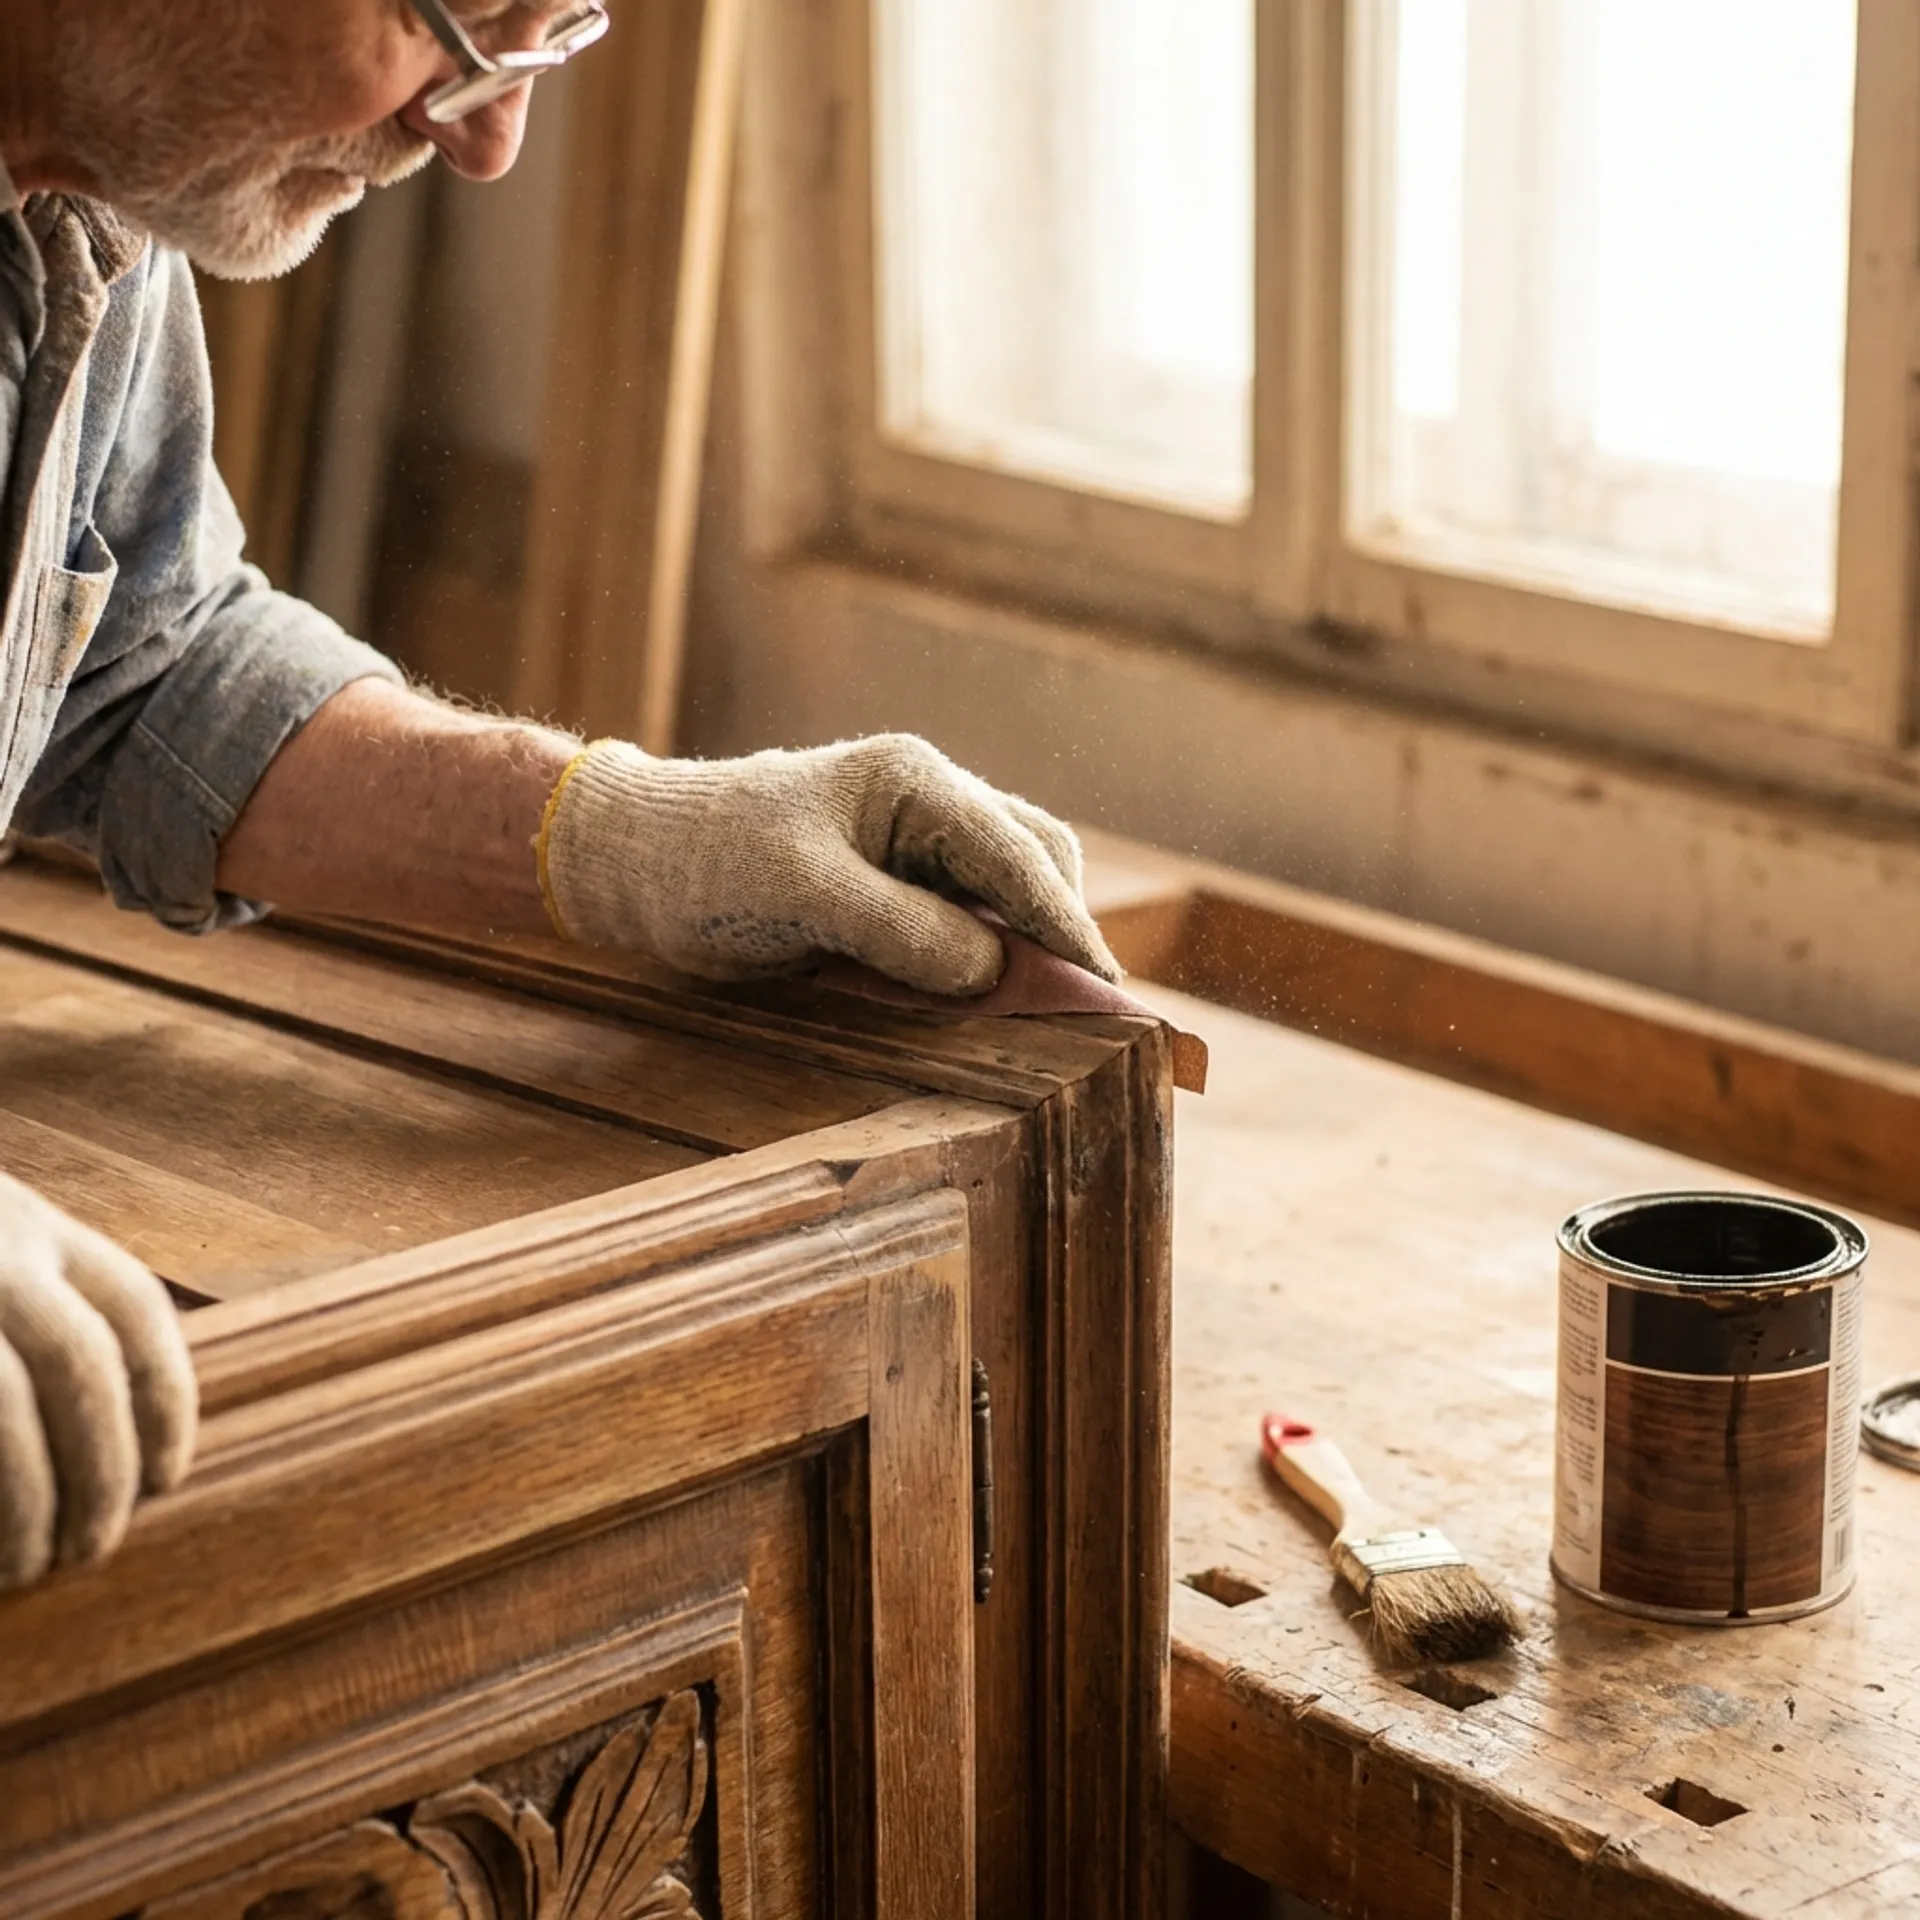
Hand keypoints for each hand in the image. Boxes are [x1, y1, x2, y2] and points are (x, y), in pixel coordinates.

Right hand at [0, 1173, 196, 1588]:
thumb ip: (41, 1330)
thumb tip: (128, 1467)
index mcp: (27, 1223)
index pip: (130, 1310)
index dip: (165, 1401)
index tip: (165, 1483)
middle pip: (79, 1361)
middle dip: (100, 1468)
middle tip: (89, 1551)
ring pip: (2, 1402)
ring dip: (25, 1498)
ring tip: (23, 1569)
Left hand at [537, 734, 1120, 995]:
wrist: (635, 865)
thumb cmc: (708, 862)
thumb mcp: (801, 893)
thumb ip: (898, 929)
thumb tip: (988, 971)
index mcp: (913, 783)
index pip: (1016, 851)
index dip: (1064, 921)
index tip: (1105, 986)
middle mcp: (926, 807)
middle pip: (1030, 864)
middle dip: (1057, 932)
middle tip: (1084, 1009)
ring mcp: (912, 850)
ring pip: (1002, 896)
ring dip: (1022, 952)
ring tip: (1043, 1013)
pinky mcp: (892, 892)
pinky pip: (962, 925)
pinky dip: (981, 964)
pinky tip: (985, 1004)